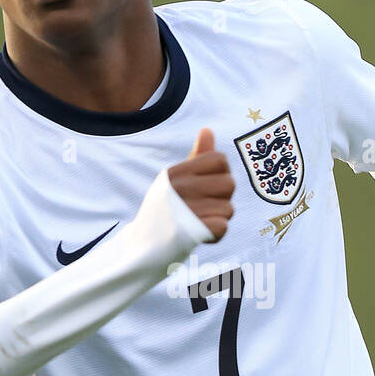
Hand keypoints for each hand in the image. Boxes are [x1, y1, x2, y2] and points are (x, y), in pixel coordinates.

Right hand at [167, 128, 234, 242]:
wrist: (144, 245)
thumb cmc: (165, 208)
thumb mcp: (176, 179)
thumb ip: (197, 157)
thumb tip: (208, 130)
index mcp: (177, 172)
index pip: (220, 160)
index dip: (221, 173)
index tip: (208, 185)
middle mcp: (180, 188)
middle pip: (230, 184)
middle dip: (223, 197)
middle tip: (204, 205)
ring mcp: (186, 211)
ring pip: (229, 208)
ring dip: (218, 218)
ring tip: (199, 220)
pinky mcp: (193, 232)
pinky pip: (223, 226)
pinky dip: (215, 233)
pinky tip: (201, 233)